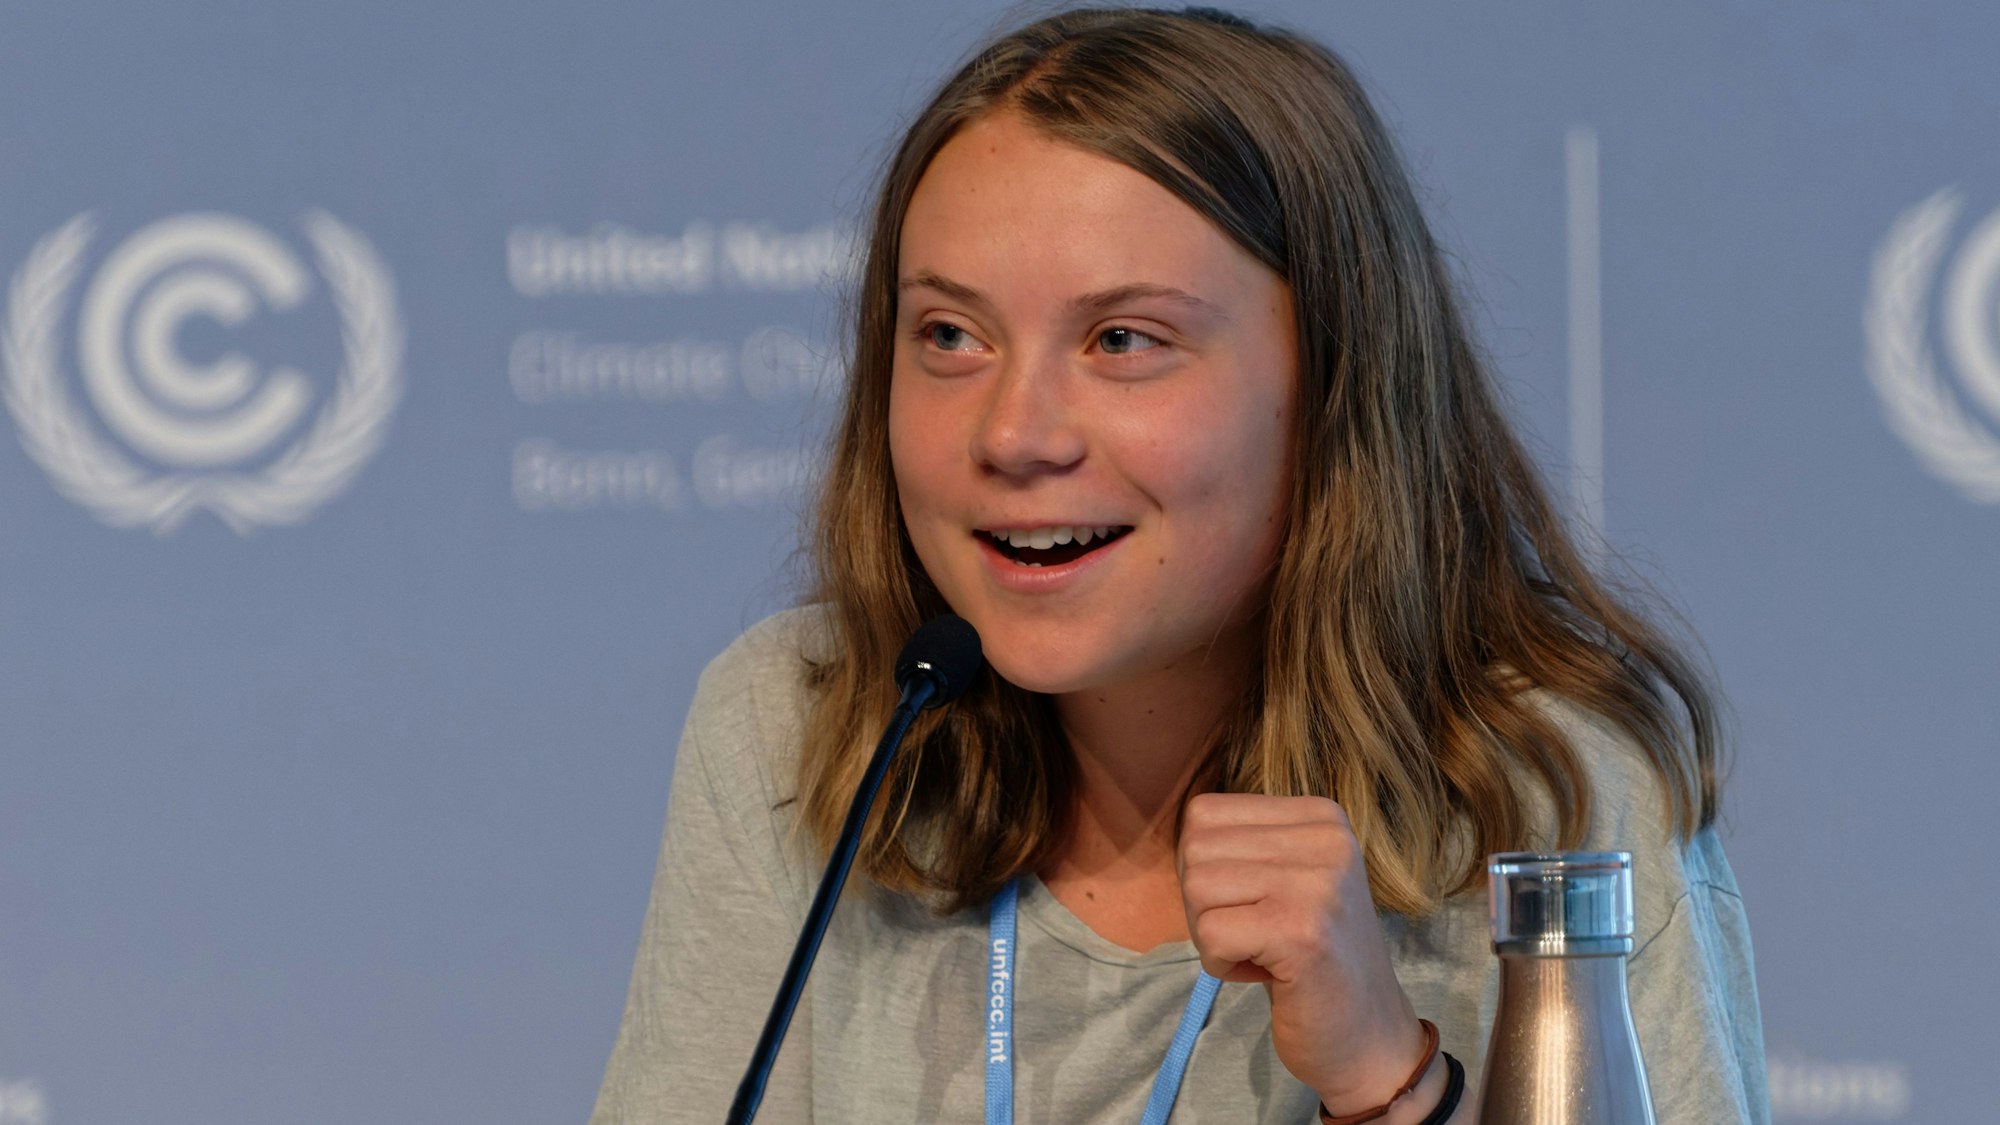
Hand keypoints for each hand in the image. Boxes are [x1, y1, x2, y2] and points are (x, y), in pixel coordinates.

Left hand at [1176, 793, 1429, 1114]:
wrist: (1369, 1035)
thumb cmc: (1312, 957)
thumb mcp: (1287, 878)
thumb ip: (1244, 843)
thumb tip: (1183, 829)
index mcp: (1321, 817)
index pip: (1204, 814)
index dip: (1206, 869)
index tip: (1254, 906)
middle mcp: (1326, 838)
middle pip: (1195, 849)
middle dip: (1204, 904)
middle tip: (1252, 936)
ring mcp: (1317, 884)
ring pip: (1196, 888)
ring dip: (1212, 935)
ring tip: (1262, 952)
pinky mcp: (1301, 932)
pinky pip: (1210, 935)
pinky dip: (1221, 964)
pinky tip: (1267, 974)